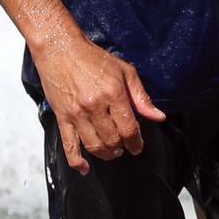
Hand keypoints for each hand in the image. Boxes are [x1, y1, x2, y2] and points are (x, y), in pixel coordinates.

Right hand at [32, 32, 163, 172]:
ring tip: (112, 152)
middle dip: (122, 147)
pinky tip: (84, 168)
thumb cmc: (95, 59)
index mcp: (113, 94)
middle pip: (112, 139)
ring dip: (105, 154)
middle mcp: (94, 106)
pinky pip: (69, 145)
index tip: (138, 146)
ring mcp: (76, 114)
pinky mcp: (61, 118)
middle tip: (126, 147)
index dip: (136, 142)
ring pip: (93, 145)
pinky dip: (76, 161)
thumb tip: (158, 117)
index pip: (129, 128)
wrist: (60, 50)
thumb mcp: (126, 71)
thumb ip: (142, 97)